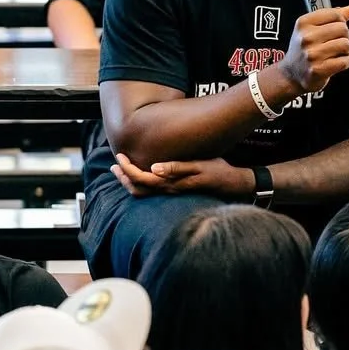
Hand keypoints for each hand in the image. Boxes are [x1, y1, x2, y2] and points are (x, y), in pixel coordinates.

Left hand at [112, 153, 252, 198]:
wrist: (234, 184)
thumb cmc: (218, 171)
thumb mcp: (199, 166)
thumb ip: (177, 167)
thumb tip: (153, 169)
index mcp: (172, 183)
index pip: (141, 180)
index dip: (127, 169)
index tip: (119, 157)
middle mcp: (170, 190)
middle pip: (137, 190)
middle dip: (123, 177)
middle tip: (114, 163)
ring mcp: (173, 192)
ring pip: (143, 193)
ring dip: (130, 181)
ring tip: (121, 169)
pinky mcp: (176, 191)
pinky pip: (152, 191)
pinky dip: (140, 183)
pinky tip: (140, 173)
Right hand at [280, 5, 348, 94]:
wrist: (291, 74)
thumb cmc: (303, 49)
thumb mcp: (310, 29)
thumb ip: (332, 17)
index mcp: (303, 23)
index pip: (335, 14)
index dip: (340, 21)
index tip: (335, 28)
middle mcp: (306, 38)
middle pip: (343, 28)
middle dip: (344, 36)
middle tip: (335, 43)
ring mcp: (312, 54)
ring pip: (345, 44)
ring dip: (345, 50)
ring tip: (336, 53)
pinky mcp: (319, 69)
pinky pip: (346, 61)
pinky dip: (346, 62)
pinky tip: (336, 63)